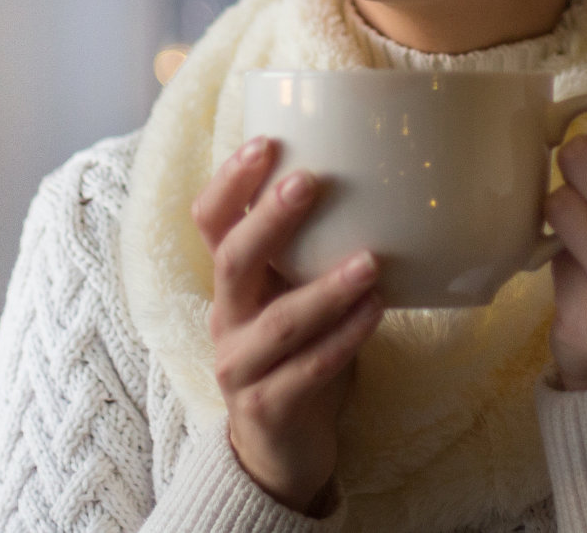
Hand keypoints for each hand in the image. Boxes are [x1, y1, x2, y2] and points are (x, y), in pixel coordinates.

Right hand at [193, 136, 384, 514]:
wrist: (281, 445)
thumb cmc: (298, 349)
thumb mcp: (293, 291)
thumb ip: (312, 247)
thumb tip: (375, 171)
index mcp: (232, 281)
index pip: (210, 222)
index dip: (230, 182)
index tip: (266, 142)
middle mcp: (226, 318)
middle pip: (232, 262)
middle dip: (270, 220)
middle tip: (309, 181)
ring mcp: (241, 367)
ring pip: (278, 323)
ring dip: (326, 288)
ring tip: (370, 261)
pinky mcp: (268, 408)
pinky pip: (307, 371)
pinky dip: (344, 339)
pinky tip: (376, 311)